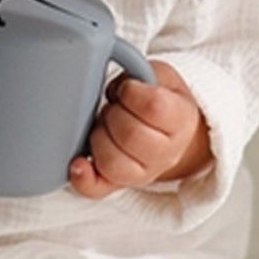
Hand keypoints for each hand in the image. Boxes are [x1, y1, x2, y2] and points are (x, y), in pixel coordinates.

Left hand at [68, 65, 211, 199]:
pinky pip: (98, 189)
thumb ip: (139, 70)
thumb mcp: (159, 75)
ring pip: (113, 164)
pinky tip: (78, 163)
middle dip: (113, 114)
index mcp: (180, 119)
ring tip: (103, 126)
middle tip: (114, 106)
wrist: (171, 132)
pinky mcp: (119, 184)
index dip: (132, 93)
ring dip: (99, 139)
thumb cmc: (160, 98)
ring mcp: (142, 172)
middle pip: (131, 136)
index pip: (154, 107)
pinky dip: (84, 178)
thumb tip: (105, 69)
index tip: (127, 88)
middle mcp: (165, 152)